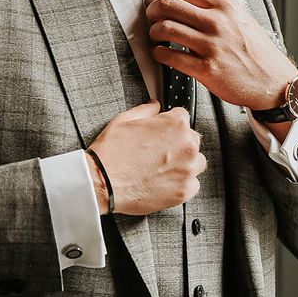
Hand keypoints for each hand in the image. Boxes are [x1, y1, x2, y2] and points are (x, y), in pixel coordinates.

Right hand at [87, 101, 205, 214]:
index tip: (162, 132)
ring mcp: (187, 170)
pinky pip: (193, 184)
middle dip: (179, 144)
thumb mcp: (125, 119)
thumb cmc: (111, 152)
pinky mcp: (184, 191)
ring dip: (184, 164)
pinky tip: (163, 182)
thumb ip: (147, 110)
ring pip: (196, 163)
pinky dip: (181, 184)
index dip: (169, 125)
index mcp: (176, 124)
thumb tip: (155, 105)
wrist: (101, 183)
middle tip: (158, 152)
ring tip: (161, 168)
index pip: (184, 117)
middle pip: (192, 140)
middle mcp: (187, 145)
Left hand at [144, 0, 297, 109]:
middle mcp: (217, 22)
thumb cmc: (256, 51)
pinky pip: (170, 57)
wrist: (274, 82)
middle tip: (150, 18)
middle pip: (167, 6)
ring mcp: (211, 46)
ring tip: (155, 36)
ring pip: (165, 29)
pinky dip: (158, 53)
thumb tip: (186, 2)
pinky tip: (160, 53)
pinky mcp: (206, 69)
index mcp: (224, 5)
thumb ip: (215, 9)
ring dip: (153, 32)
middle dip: (152, 11)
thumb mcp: (240, 18)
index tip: (154, 0)